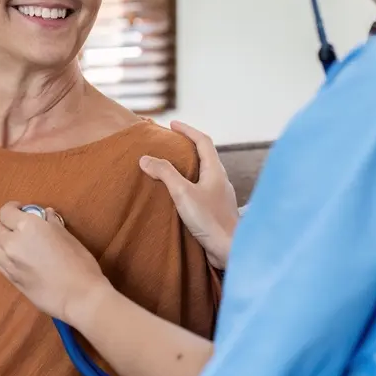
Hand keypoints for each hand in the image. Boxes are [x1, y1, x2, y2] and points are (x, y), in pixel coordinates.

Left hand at [0, 203, 111, 323]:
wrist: (78, 296)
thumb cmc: (79, 262)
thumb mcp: (68, 236)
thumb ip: (52, 223)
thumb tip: (46, 215)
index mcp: (27, 227)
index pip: (5, 212)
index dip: (13, 208)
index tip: (22, 209)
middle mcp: (12, 243)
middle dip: (7, 225)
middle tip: (22, 228)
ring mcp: (9, 263)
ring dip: (1, 242)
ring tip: (17, 245)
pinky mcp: (11, 280)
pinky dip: (4, 258)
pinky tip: (19, 261)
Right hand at [139, 121, 238, 268]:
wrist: (230, 250)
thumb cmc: (210, 220)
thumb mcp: (183, 193)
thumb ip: (165, 173)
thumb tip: (145, 158)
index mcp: (215, 171)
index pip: (203, 141)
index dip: (188, 130)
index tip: (172, 125)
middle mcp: (220, 180)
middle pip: (205, 156)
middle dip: (188, 147)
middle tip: (170, 145)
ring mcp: (220, 196)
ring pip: (204, 174)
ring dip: (188, 168)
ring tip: (171, 168)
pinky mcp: (216, 211)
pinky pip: (202, 191)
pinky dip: (189, 185)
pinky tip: (179, 196)